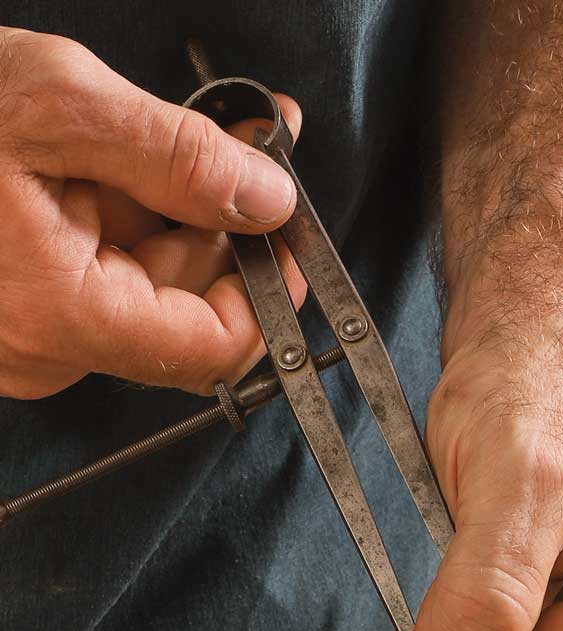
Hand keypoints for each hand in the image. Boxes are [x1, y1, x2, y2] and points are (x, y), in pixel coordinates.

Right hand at [0, 28, 304, 398]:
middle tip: (258, 147)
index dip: (270, 295)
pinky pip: (97, 274)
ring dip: (183, 212)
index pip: (213, 350)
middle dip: (231, 229)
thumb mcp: (57, 107)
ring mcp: (30, 334)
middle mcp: (49, 348)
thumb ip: (176, 158)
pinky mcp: (18, 308)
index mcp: (63, 317)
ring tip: (205, 133)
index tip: (294, 235)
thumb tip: (268, 198)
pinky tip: (140, 155)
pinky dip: (130, 215)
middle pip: (183, 311)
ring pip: (143, 287)